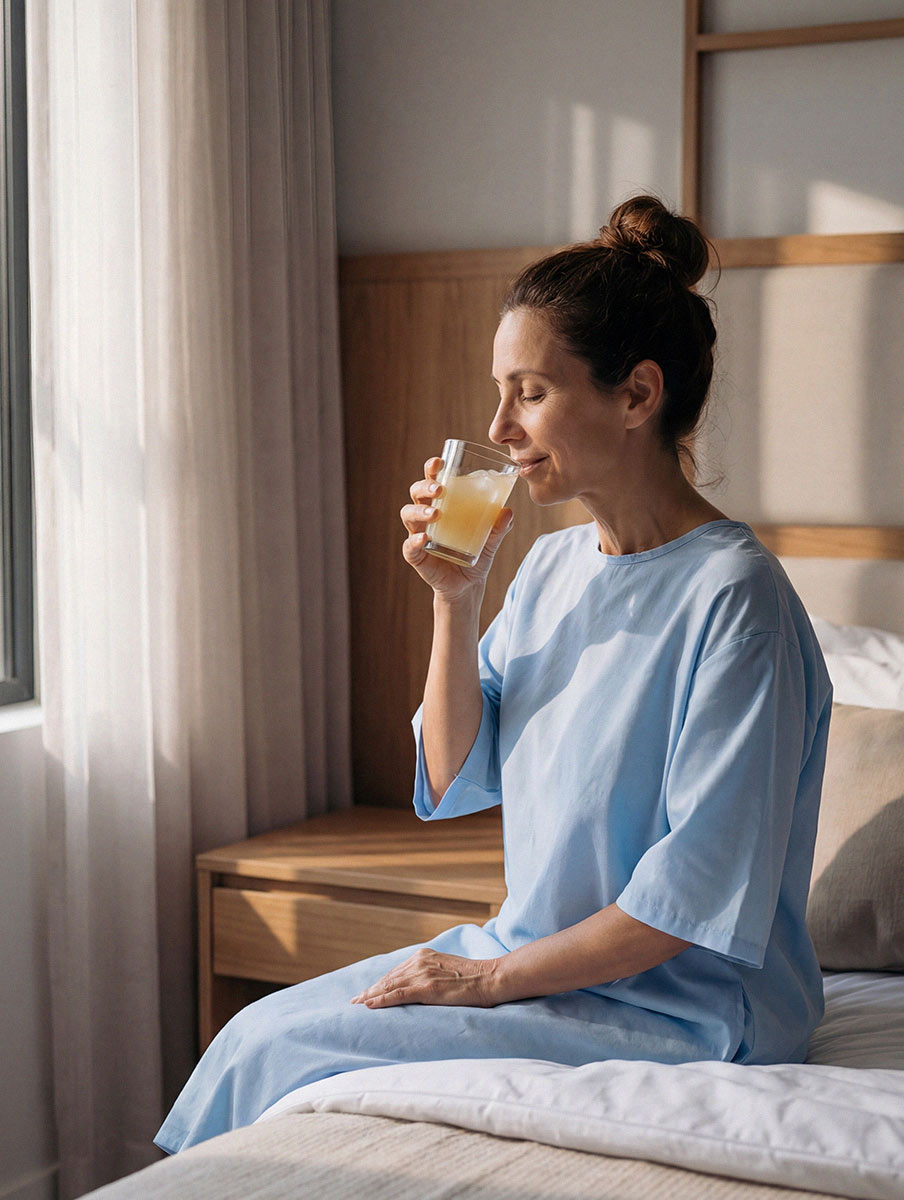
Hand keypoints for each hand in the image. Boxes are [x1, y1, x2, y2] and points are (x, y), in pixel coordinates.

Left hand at [349, 947, 498, 1008]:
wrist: (491, 978)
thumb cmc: (475, 979)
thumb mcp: (448, 971)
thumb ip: (432, 974)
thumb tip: (421, 988)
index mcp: (425, 956)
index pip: (397, 971)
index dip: (381, 982)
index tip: (368, 991)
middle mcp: (420, 961)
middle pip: (390, 977)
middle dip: (372, 989)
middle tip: (355, 999)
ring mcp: (423, 974)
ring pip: (390, 986)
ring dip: (371, 995)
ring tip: (358, 1004)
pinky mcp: (427, 988)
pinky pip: (398, 995)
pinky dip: (381, 1000)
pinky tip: (370, 1005)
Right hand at [401, 457, 513, 601]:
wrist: (468, 585)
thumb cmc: (476, 553)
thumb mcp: (491, 540)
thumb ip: (499, 527)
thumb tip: (508, 511)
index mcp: (442, 504)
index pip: (432, 480)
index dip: (432, 469)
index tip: (439, 462)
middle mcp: (426, 516)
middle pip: (416, 492)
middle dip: (425, 486)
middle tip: (440, 490)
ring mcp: (419, 534)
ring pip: (408, 514)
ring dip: (420, 511)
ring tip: (436, 513)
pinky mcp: (417, 556)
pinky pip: (409, 546)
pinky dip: (415, 541)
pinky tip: (425, 539)